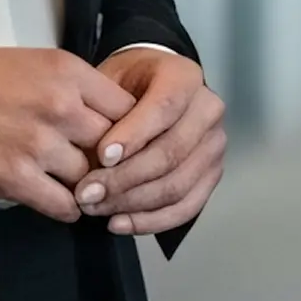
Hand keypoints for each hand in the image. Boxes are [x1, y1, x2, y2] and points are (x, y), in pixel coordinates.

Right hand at [0, 43, 133, 221]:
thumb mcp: (30, 62)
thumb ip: (70, 88)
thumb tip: (103, 118)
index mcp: (67, 71)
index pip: (128, 108)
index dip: (130, 129)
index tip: (124, 142)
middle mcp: (60, 106)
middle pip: (117, 146)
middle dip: (114, 162)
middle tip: (108, 172)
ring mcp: (37, 144)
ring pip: (91, 179)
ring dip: (89, 188)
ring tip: (86, 191)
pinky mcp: (12, 179)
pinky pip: (62, 205)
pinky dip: (67, 209)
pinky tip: (62, 203)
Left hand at [73, 46, 226, 236]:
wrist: (147, 92)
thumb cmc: (124, 86)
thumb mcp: (109, 81)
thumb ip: (104, 112)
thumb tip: (96, 161)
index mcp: (185, 77)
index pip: (166, 106)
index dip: (135, 134)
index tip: (101, 156)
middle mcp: (209, 110)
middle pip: (172, 152)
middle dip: (125, 179)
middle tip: (86, 193)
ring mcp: (214, 145)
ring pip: (177, 185)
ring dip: (132, 203)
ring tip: (95, 208)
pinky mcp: (211, 175)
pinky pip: (185, 207)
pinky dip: (150, 221)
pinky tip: (118, 223)